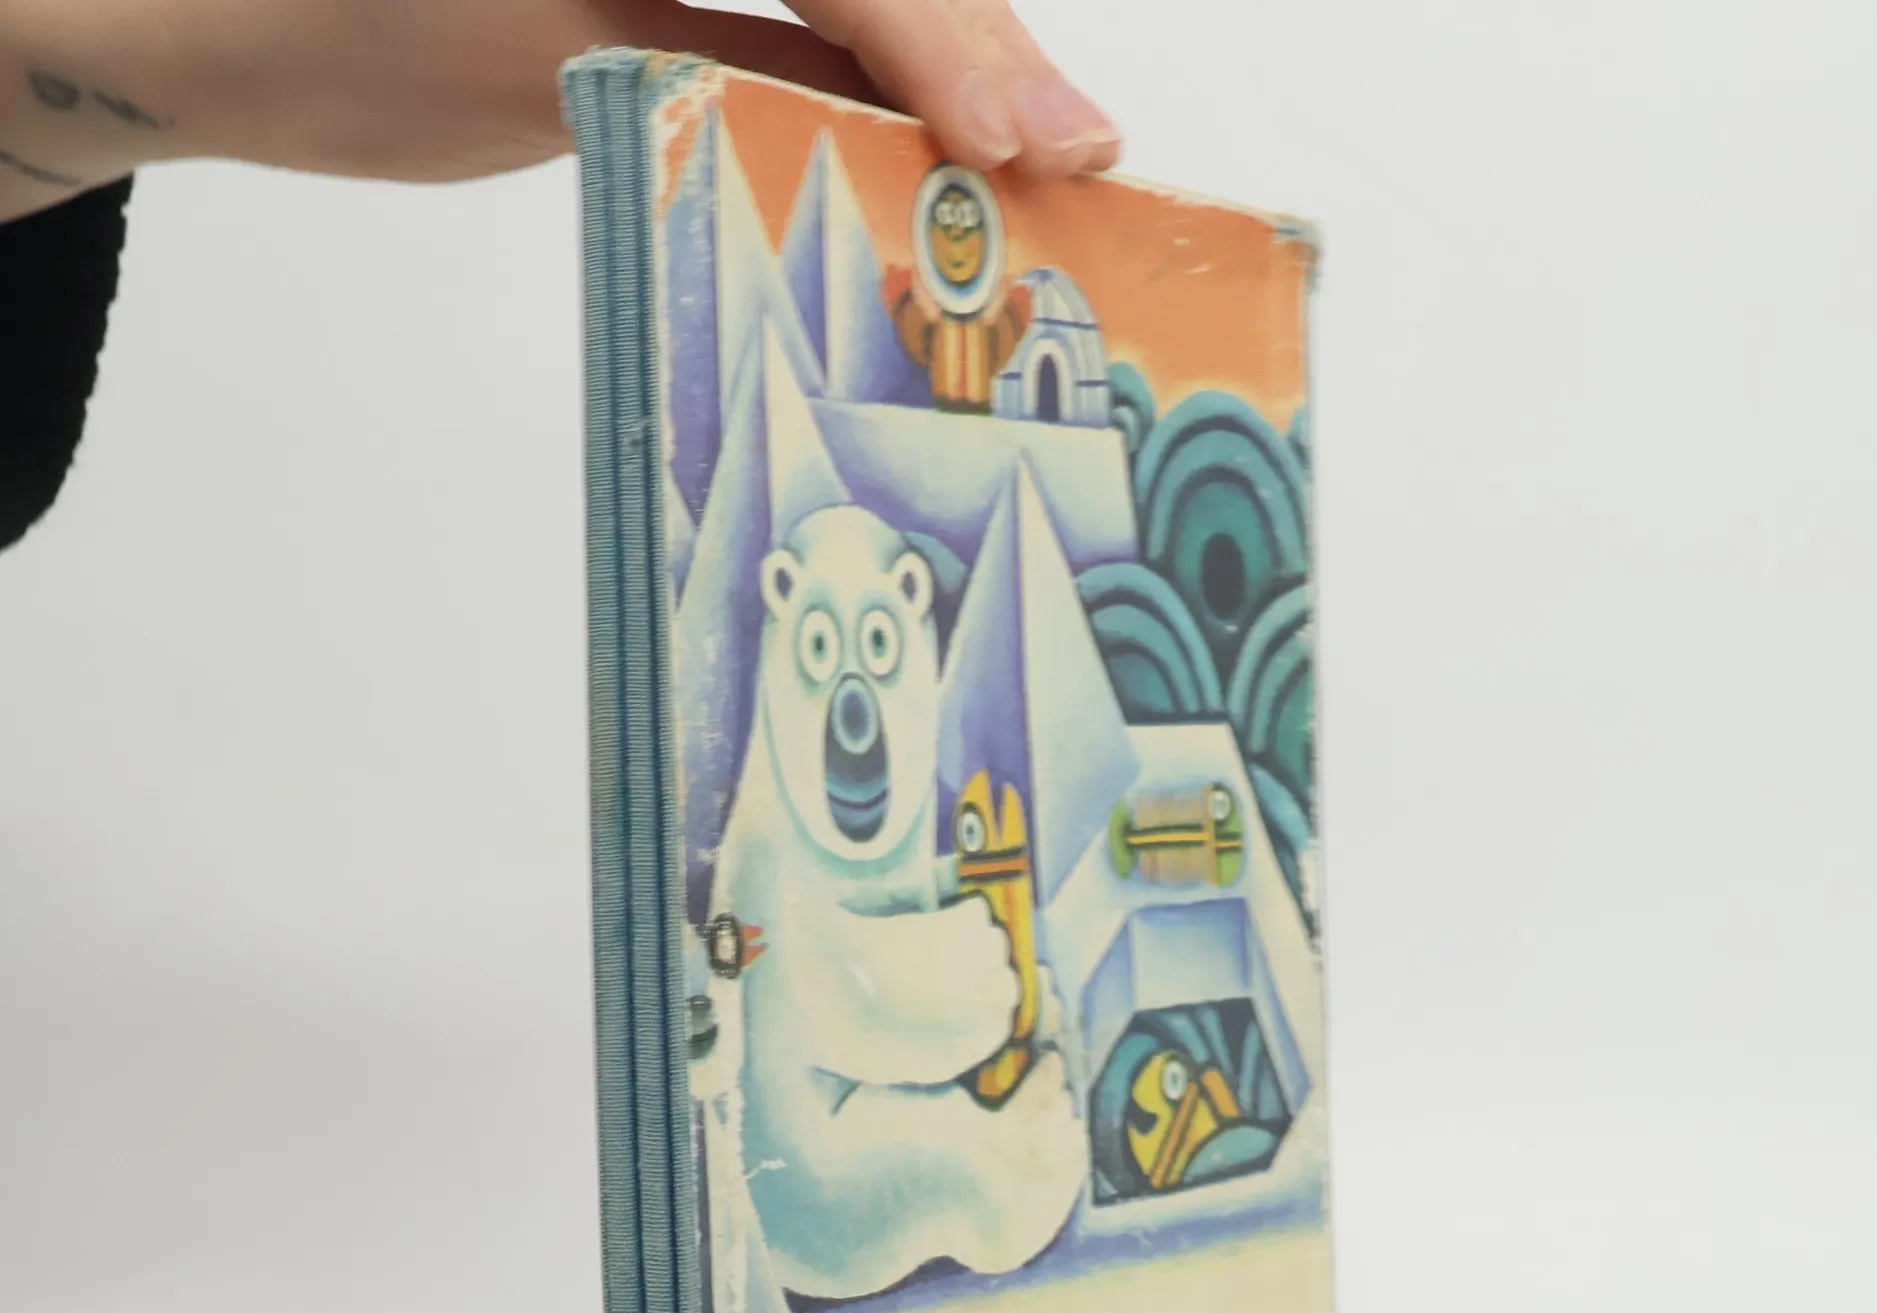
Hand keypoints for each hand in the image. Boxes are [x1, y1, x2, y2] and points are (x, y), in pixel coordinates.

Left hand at [0, 0, 1119, 219]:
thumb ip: (725, 69)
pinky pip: (812, 37)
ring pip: (864, 0)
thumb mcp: (548, 52)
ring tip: (1043, 170)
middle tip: (1078, 162)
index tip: (1019, 135)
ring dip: (955, 81)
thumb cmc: (345, 21)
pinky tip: (946, 165)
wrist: (237, 30)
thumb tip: (899, 135)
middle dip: (980, 50)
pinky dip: (881, 98)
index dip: (940, 32)